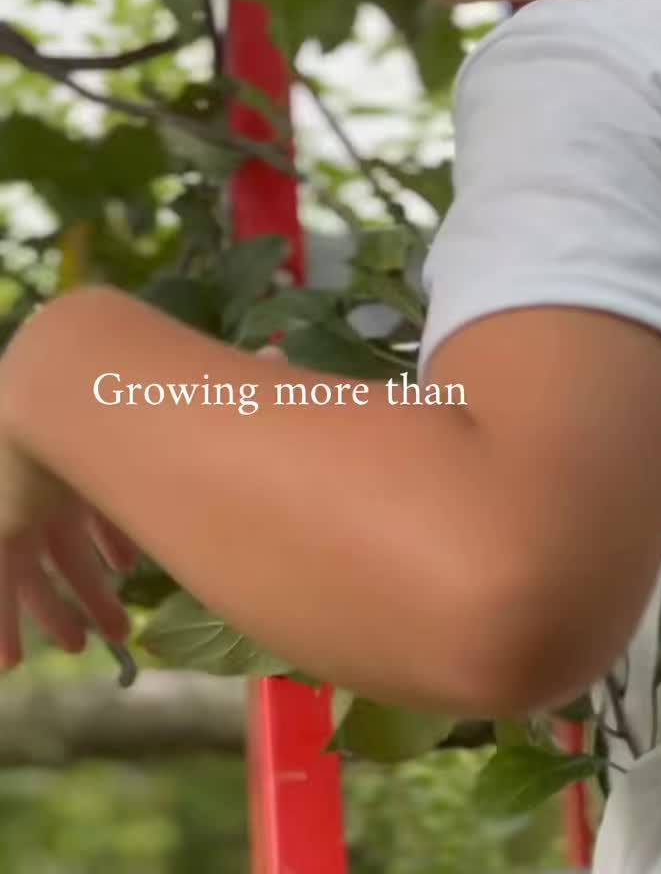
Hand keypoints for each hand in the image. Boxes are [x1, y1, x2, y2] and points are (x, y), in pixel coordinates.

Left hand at [0, 342, 287, 671]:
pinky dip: (3, 622)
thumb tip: (278, 354)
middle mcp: (51, 478)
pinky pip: (1, 581)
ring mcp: (18, 501)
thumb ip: (232, 387)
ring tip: (78, 644)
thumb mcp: (193, 399)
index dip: (116, 535)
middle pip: (68, 544)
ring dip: (55, 609)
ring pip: (34, 568)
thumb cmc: (141, 394)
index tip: (132, 567)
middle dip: (91, 589)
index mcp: (90, 446)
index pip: (100, 501)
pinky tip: (11, 661)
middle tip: (114, 629)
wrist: (72, 390)